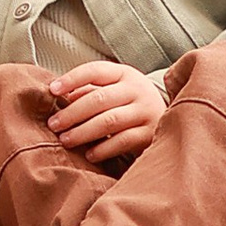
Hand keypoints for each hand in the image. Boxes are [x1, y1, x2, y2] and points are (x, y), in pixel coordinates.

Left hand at [47, 58, 166, 166]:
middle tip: (53, 125)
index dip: (72, 79)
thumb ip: (90, 91)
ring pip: (110, 120)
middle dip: (73, 112)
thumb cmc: (131, 103)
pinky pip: (123, 141)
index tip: (52, 91)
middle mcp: (137, 89)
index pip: (95, 70)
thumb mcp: (115, 90)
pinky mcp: (151, 133)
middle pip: (100, 98)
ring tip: (66, 140)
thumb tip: (63, 96)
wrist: (173, 118)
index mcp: (124, 74)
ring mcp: (146, 111)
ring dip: (83, 132)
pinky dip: (103, 149)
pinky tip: (89, 155)